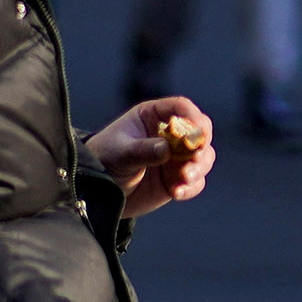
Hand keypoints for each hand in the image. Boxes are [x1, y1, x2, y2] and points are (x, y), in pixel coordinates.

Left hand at [88, 97, 216, 216]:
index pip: (180, 108)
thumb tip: (168, 149)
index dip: (192, 116)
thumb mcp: (121, 152)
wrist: (97, 191)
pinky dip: (190, 187)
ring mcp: (175, 157)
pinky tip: (176, 193)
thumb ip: (143, 150)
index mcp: (153, 116)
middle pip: (200, 132)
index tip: (197, 131)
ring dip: (199, 167)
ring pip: (203, 158)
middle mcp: (169, 135)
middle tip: (195, 158)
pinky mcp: (177, 179)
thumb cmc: (104, 160)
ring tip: (185, 177)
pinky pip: (195, 182)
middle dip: (201, 146)